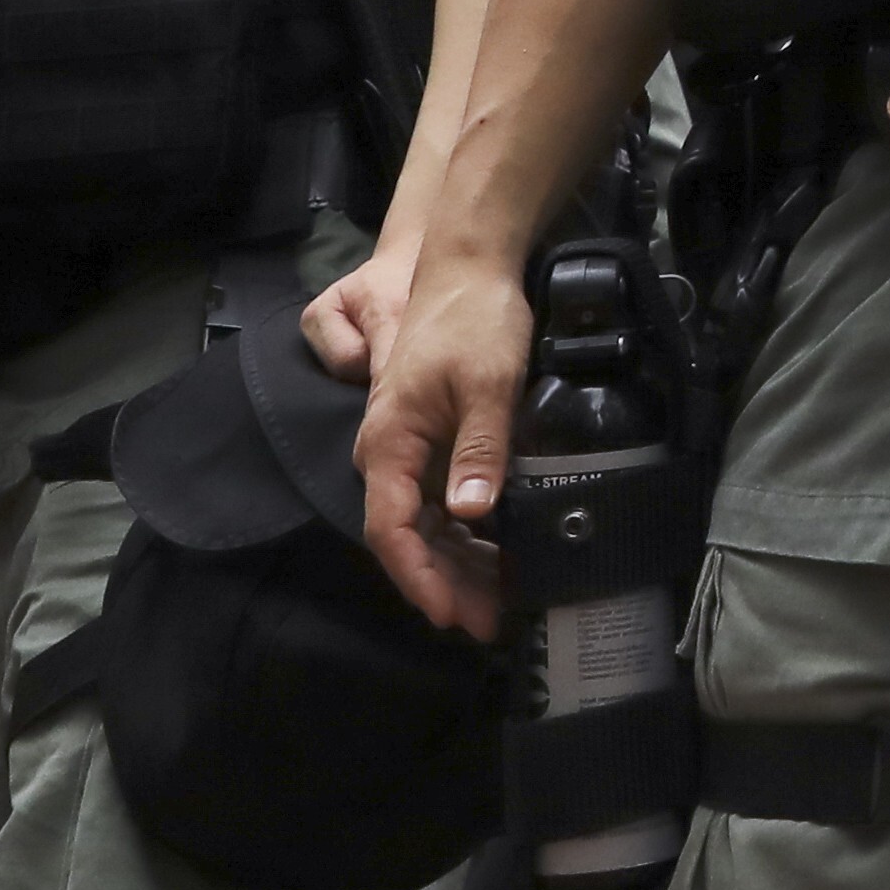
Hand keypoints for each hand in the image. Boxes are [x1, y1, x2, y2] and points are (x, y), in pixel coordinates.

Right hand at [352, 241, 537, 639]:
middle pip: (409, 537)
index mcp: (389, 442)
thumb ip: (479, 449)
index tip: (451, 612)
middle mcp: (388, 452)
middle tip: (491, 622)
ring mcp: (408, 447)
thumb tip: (471, 513)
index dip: (419, 577)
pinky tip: (499, 551)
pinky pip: (441, 500)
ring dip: (460, 563)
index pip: (391, 529)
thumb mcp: (488, 383)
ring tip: (501, 601)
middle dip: (447, 584)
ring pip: (426, 523)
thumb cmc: (474, 319)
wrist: (469, 266)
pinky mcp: (431, 439)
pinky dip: (469, 531)